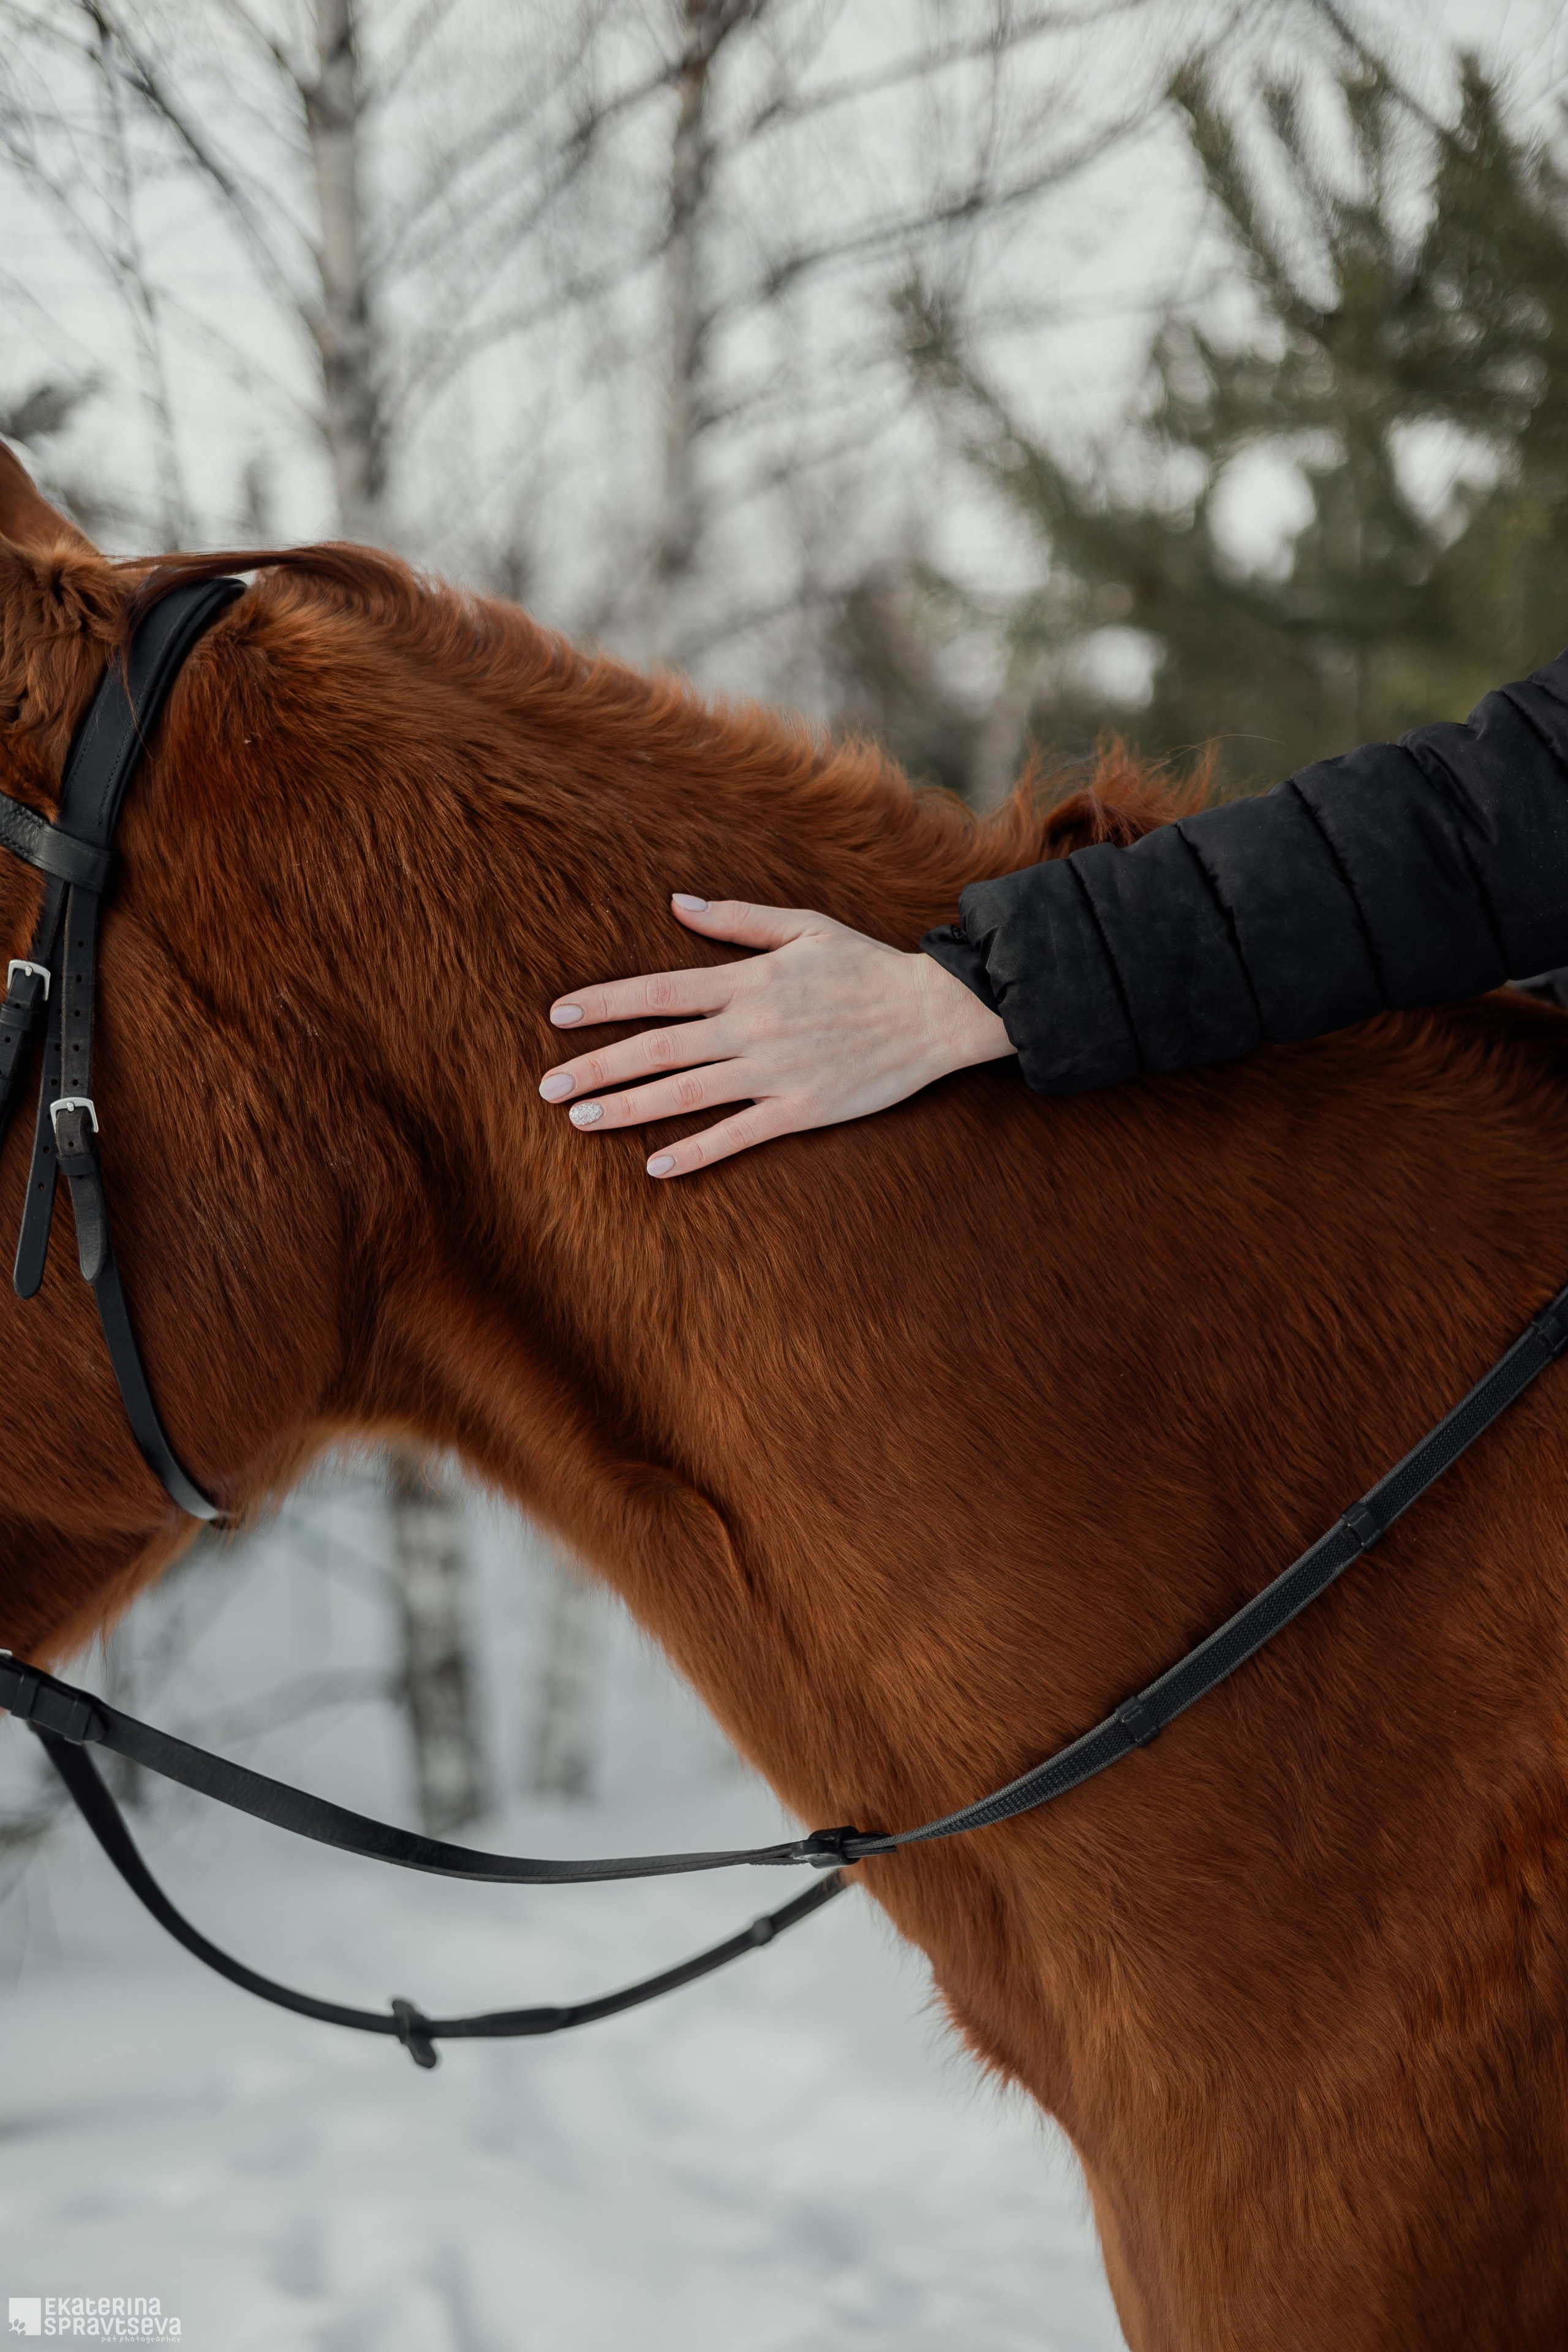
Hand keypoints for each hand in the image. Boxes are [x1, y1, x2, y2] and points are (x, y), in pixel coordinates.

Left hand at [537, 895, 1012, 1177]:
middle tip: (546, 1087)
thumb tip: (677, 903)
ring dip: (626, 1108)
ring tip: (579, 1120)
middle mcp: (749, 1027)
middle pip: (656, 1049)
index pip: (658, 992)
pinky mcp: (800, 1109)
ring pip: (684, 1093)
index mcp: (746, 981)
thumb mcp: (803, 926)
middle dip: (595, 1066)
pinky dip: (695, 1151)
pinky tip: (655, 1165)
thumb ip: (736, 920)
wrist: (932, 1011)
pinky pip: (737, 1135)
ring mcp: (772, 1071)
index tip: (557, 1015)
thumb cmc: (867, 965)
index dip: (604, 1003)